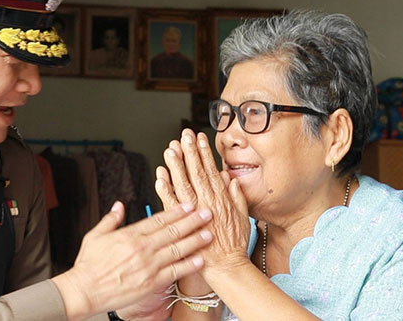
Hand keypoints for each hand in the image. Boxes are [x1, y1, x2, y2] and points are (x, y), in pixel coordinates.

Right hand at [52, 201, 213, 318]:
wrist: (85, 290)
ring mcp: (148, 265)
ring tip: (209, 234)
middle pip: (173, 231)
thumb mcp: (94, 235)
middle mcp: (142, 248)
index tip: (188, 205)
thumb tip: (118, 206)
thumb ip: (110, 219)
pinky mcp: (151, 282)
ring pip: (177, 249)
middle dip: (192, 221)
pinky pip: (175, 271)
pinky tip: (200, 259)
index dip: (176, 211)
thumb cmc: (88, 265)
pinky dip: (188, 265)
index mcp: (129, 234)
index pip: (158, 219)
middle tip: (207, 213)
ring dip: (195, 240)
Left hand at [155, 129, 250, 276]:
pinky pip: (170, 202)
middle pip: (195, 172)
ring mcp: (193, 212)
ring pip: (182, 183)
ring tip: (170, 149)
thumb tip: (230, 178)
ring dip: (176, 165)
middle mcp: (206, 202)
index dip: (203, 152)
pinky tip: (160, 175)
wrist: (226, 266)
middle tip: (183, 135)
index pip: (210, 169)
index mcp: (220, 198)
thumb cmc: (234, 244)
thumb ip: (236, 196)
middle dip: (188, 152)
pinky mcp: (182, 223)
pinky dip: (165, 188)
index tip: (198, 138)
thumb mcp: (242, 216)